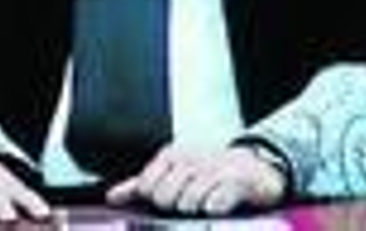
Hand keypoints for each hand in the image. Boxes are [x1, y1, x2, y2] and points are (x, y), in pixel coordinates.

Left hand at [106, 142, 287, 214]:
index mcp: (170, 156)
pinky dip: (215, 208)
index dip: (156, 200)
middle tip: (191, 201)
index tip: (170, 198)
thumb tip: (111, 197)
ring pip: (188, 203)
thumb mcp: (171, 173)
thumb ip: (140, 185)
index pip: (146, 187)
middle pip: (165, 198)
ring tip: (207, 201)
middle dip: (176, 207)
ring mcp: (212, 169)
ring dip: (197, 209)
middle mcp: (189, 160)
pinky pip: (215, 203)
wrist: (254, 167)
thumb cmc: (208, 173)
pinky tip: (218, 204)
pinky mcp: (236, 182)